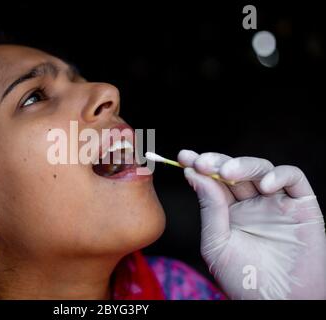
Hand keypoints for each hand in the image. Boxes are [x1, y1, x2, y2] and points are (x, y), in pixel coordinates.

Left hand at [178, 150, 325, 299]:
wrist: (278, 303)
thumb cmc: (244, 279)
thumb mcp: (217, 243)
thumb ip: (209, 208)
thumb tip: (195, 174)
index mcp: (229, 211)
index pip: (213, 181)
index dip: (200, 166)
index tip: (184, 158)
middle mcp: (251, 203)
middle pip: (234, 170)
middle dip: (217, 162)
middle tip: (202, 162)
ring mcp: (276, 202)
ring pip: (260, 168)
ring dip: (243, 164)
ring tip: (227, 172)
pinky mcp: (302, 206)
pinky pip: (294, 178)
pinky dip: (280, 175)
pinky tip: (264, 185)